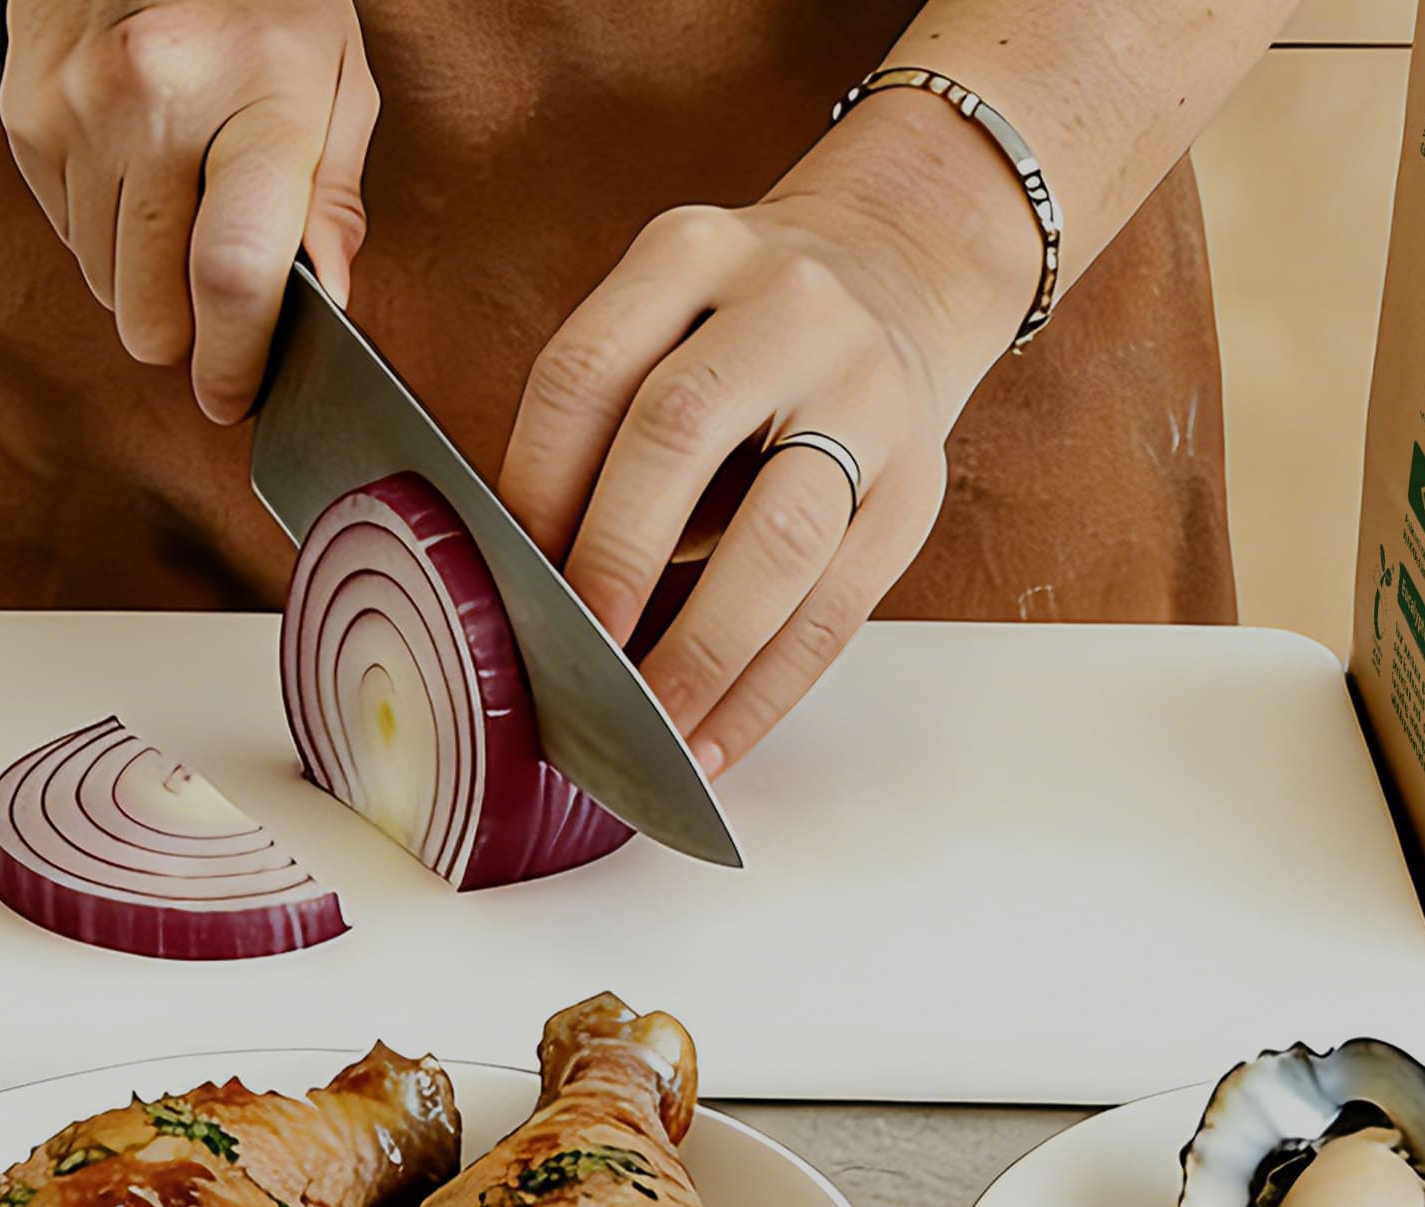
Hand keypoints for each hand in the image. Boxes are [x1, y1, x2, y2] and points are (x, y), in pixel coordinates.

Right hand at [0, 0, 377, 421]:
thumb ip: (332, 195)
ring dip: (145, 281)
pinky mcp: (25, 116)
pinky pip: (64, 234)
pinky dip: (105, 232)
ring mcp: (76, 110)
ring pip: (103, 283)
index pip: (235, 272)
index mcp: (257, 92)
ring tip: (182, 210)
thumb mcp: (335, 76)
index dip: (236, 358)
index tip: (237, 391)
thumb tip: (322, 300)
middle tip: (219, 314)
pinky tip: (137, 172)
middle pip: (152, 307)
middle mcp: (154, 103)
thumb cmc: (262, 0)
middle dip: (189, 337)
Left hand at [496, 105, 1034, 775]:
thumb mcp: (665, 315)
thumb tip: (521, 581)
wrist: (903, 267)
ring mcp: (867, 391)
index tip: (504, 572)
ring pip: (781, 535)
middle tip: (570, 651)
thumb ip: (600, 420)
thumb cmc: (742, 324)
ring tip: (648, 722)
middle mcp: (788, 306)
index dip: (537, 481)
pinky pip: (841, 605)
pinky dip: (770, 685)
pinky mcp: (920, 481)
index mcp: (692, 252)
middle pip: (678, 434)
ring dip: (704, 647)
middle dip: (614, 557)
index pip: (588, 370)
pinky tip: (718, 735)